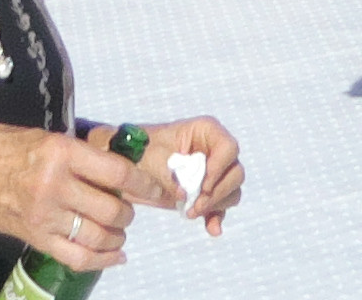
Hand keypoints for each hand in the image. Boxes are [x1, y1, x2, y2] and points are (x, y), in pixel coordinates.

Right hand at [0, 126, 153, 270]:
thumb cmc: (0, 148)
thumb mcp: (43, 136)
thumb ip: (78, 152)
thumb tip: (116, 167)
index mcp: (60, 152)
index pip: (117, 172)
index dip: (145, 184)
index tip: (160, 190)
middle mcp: (55, 186)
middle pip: (112, 209)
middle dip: (130, 212)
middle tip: (131, 207)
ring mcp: (44, 216)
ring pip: (98, 236)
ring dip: (117, 236)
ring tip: (119, 229)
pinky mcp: (36, 238)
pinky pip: (77, 257)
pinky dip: (102, 260)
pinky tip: (114, 255)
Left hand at [119, 116, 244, 233]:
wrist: (126, 164)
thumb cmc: (138, 151)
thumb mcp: (151, 158)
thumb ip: (170, 174)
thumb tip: (185, 194)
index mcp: (205, 132)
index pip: (228, 147)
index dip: (221, 167)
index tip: (203, 185)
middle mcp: (214, 150)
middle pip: (235, 172)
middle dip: (217, 192)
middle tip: (196, 206)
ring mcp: (212, 172)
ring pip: (232, 190)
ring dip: (215, 205)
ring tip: (190, 213)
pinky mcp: (205, 191)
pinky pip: (221, 205)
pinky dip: (217, 217)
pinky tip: (212, 229)